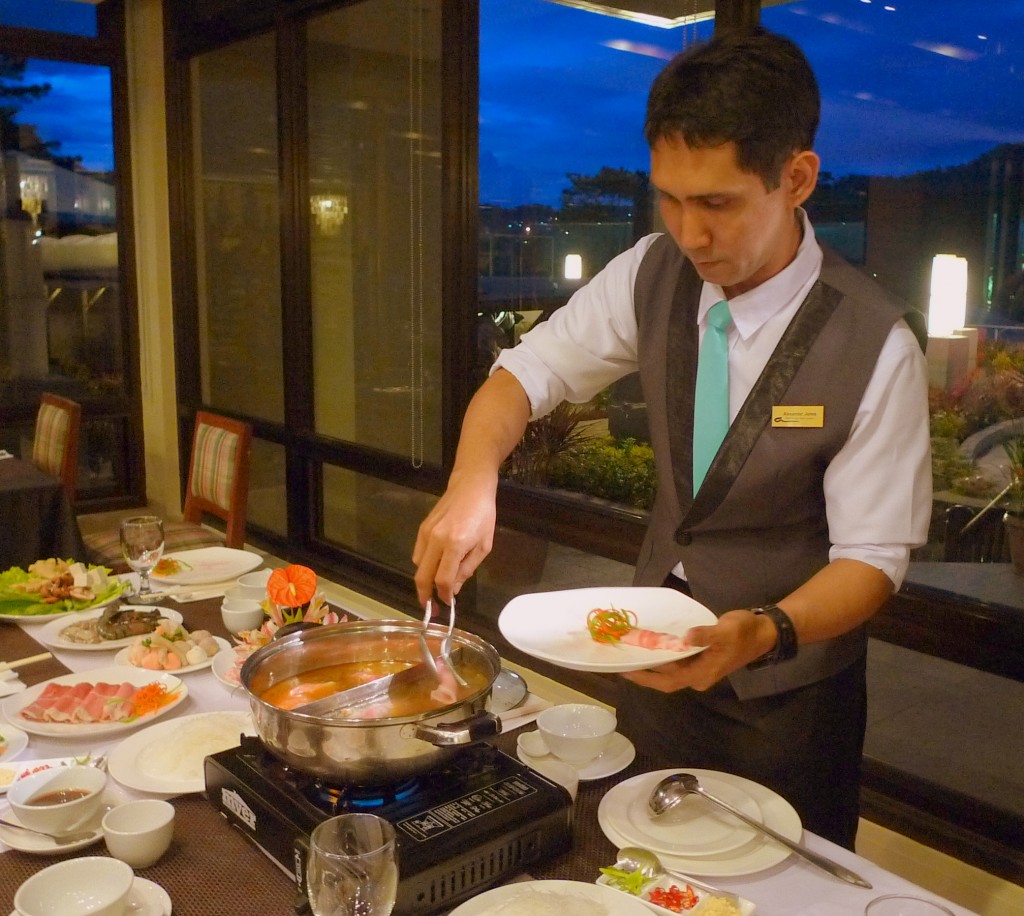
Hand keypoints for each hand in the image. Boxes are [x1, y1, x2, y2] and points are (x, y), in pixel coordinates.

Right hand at [413, 468, 498, 605]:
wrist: (470, 486)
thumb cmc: (483, 515)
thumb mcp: (483, 545)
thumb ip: (467, 569)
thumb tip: (453, 589)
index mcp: (454, 544)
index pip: (442, 579)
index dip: (444, 595)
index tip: (448, 604)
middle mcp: (436, 540)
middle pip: (422, 576)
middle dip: (424, 596)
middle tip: (430, 609)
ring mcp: (426, 533)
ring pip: (417, 566)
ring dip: (424, 580)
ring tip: (434, 587)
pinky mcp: (421, 528)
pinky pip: (417, 553)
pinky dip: (423, 565)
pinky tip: (434, 567)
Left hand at [620, 609, 774, 691]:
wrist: (763, 632)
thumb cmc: (744, 633)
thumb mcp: (725, 632)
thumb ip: (704, 635)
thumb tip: (685, 638)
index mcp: (702, 674)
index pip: (668, 681)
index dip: (647, 677)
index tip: (626, 671)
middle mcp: (698, 676)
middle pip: (665, 679)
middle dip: (644, 673)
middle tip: (621, 662)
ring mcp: (700, 668)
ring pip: (670, 670)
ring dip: (652, 664)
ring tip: (631, 653)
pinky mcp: (701, 659)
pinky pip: (677, 661)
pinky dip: (663, 656)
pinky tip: (652, 645)